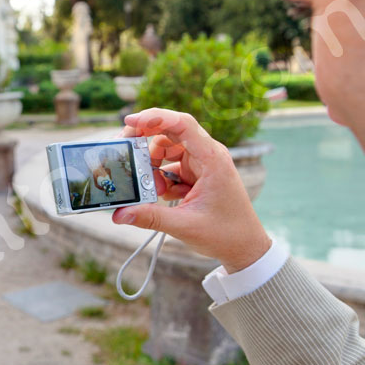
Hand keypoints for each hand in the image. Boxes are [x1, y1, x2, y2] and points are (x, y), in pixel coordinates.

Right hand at [112, 108, 270, 272]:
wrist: (245, 247)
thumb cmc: (226, 234)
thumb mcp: (184, 225)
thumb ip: (150, 217)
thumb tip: (119, 214)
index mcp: (212, 159)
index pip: (183, 124)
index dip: (155, 117)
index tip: (130, 121)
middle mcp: (207, 155)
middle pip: (169, 133)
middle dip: (145, 142)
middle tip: (126, 153)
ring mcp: (201, 164)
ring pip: (167, 151)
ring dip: (152, 166)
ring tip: (152, 190)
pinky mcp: (196, 175)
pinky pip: (170, 166)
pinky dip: (160, 178)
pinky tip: (163, 196)